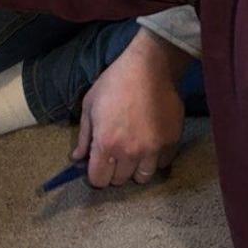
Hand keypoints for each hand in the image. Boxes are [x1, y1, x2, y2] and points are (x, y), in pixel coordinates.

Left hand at [72, 29, 188, 187]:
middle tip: (116, 153)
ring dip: (136, 168)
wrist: (151, 66)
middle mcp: (129, 152)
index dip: (96, 173)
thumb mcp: (90, 104)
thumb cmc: (115, 82)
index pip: (99, 180)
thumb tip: (77, 158)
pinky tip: (151, 143)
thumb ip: (84, 136)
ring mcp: (153, 149)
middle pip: (120, 180)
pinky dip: (155, 158)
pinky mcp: (171, 142)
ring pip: (143, 177)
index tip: (99, 163)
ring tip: (135, 152)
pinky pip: (162, 164)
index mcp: (106, 143)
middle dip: (115, 170)